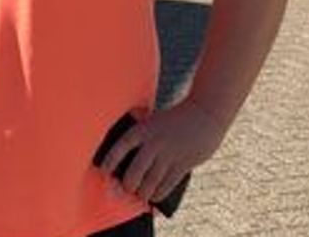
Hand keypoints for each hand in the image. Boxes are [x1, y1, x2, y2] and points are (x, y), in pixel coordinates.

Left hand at [98, 100, 227, 202]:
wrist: (204, 112)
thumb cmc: (173, 119)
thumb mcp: (152, 120)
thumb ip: (139, 132)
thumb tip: (125, 156)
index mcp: (142, 129)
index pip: (119, 148)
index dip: (110, 162)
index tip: (104, 172)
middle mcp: (153, 142)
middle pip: (135, 171)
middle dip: (128, 185)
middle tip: (125, 190)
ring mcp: (169, 153)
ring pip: (151, 181)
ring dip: (143, 192)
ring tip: (139, 195)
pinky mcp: (184, 163)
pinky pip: (168, 183)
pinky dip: (159, 193)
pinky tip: (154, 197)